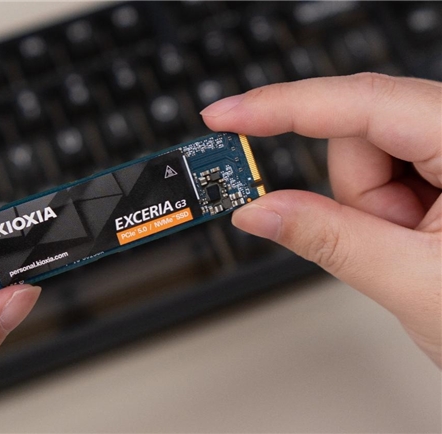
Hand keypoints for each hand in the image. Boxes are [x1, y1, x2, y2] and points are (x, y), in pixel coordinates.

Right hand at [201, 73, 440, 366]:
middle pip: (361, 135)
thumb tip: (258, 210)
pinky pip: (380, 176)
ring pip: (365, 158)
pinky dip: (379, 210)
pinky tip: (414, 238)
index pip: (364, 104)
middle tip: (381, 242)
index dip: (283, 106)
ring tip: (409, 250)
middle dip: (355, 194)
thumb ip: (327, 240)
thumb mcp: (413, 283)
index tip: (225, 115)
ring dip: (369, 209)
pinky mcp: (440, 171)